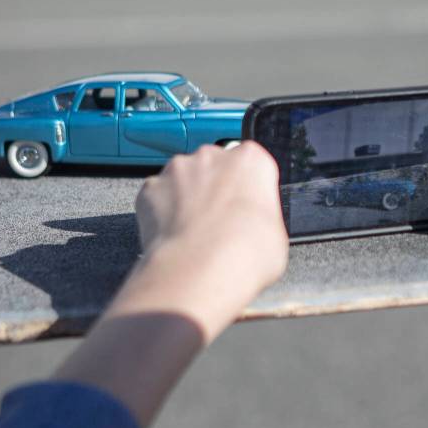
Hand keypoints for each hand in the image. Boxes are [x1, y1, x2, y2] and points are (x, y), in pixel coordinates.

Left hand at [133, 142, 288, 317]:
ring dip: (188, 199)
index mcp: (252, 161)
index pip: (252, 164)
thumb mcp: (275, 236)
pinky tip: (174, 236)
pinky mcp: (151, 187)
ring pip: (183, 179)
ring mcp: (179, 170)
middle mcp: (214, 157)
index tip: (248, 208)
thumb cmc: (243, 254)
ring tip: (195, 234)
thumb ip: (262, 219)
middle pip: (215, 166)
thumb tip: (255, 229)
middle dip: (216, 190)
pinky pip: (157, 195)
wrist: (200, 271)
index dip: (249, 189)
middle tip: (221, 225)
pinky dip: (162, 212)